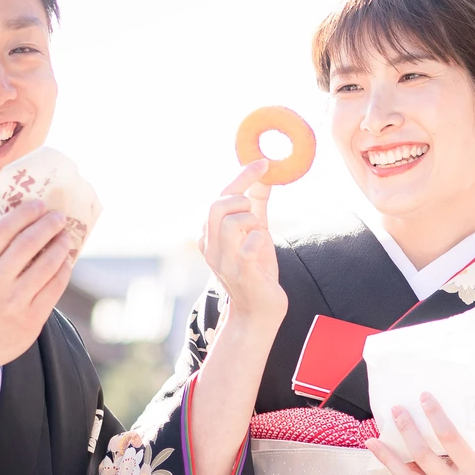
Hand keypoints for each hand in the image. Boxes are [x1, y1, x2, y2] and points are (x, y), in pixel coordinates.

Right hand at [0, 199, 75, 376]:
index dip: (25, 213)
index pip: (3, 229)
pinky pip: (54, 287)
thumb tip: (23, 222)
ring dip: (61, 246)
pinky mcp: (31, 319)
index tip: (39, 204)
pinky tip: (66, 262)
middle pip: (28, 243)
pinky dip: (63, 270)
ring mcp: (13, 302)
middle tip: (59, 216)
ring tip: (65, 237)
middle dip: (48, 225)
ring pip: (47, 265)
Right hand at [201, 160, 285, 329]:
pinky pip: (250, 242)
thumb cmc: (257, 271)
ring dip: (252, 222)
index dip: (242, 177)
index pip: (219, 197)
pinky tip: (261, 250)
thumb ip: (257, 205)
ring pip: (231, 221)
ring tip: (258, 236)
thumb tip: (265, 175)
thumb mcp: (256, 233)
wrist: (260, 313)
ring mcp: (222, 260)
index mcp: (209, 235)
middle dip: (242, 201)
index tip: (263, 162)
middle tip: (255, 215)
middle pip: (217, 205)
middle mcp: (210, 247)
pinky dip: (260, 240)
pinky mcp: (240, 271)